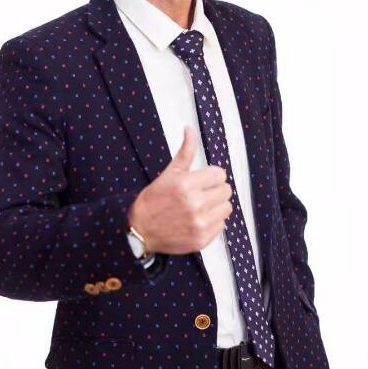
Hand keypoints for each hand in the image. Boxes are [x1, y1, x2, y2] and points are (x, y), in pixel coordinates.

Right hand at [127, 126, 232, 254]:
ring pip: (226, 208)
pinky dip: (212, 222)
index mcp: (186, 184)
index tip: (201, 181)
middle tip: (200, 193)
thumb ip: (185, 151)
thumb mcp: (169, 173)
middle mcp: (195, 204)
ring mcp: (199, 224)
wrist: (141, 230)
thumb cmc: (154, 199)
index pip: (220, 175)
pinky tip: (197, 220)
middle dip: (214, 190)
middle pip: (226, 191)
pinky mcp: (202, 239)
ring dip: (216, 206)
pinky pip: (221, 225)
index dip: (211, 176)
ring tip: (200, 207)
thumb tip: (190, 129)